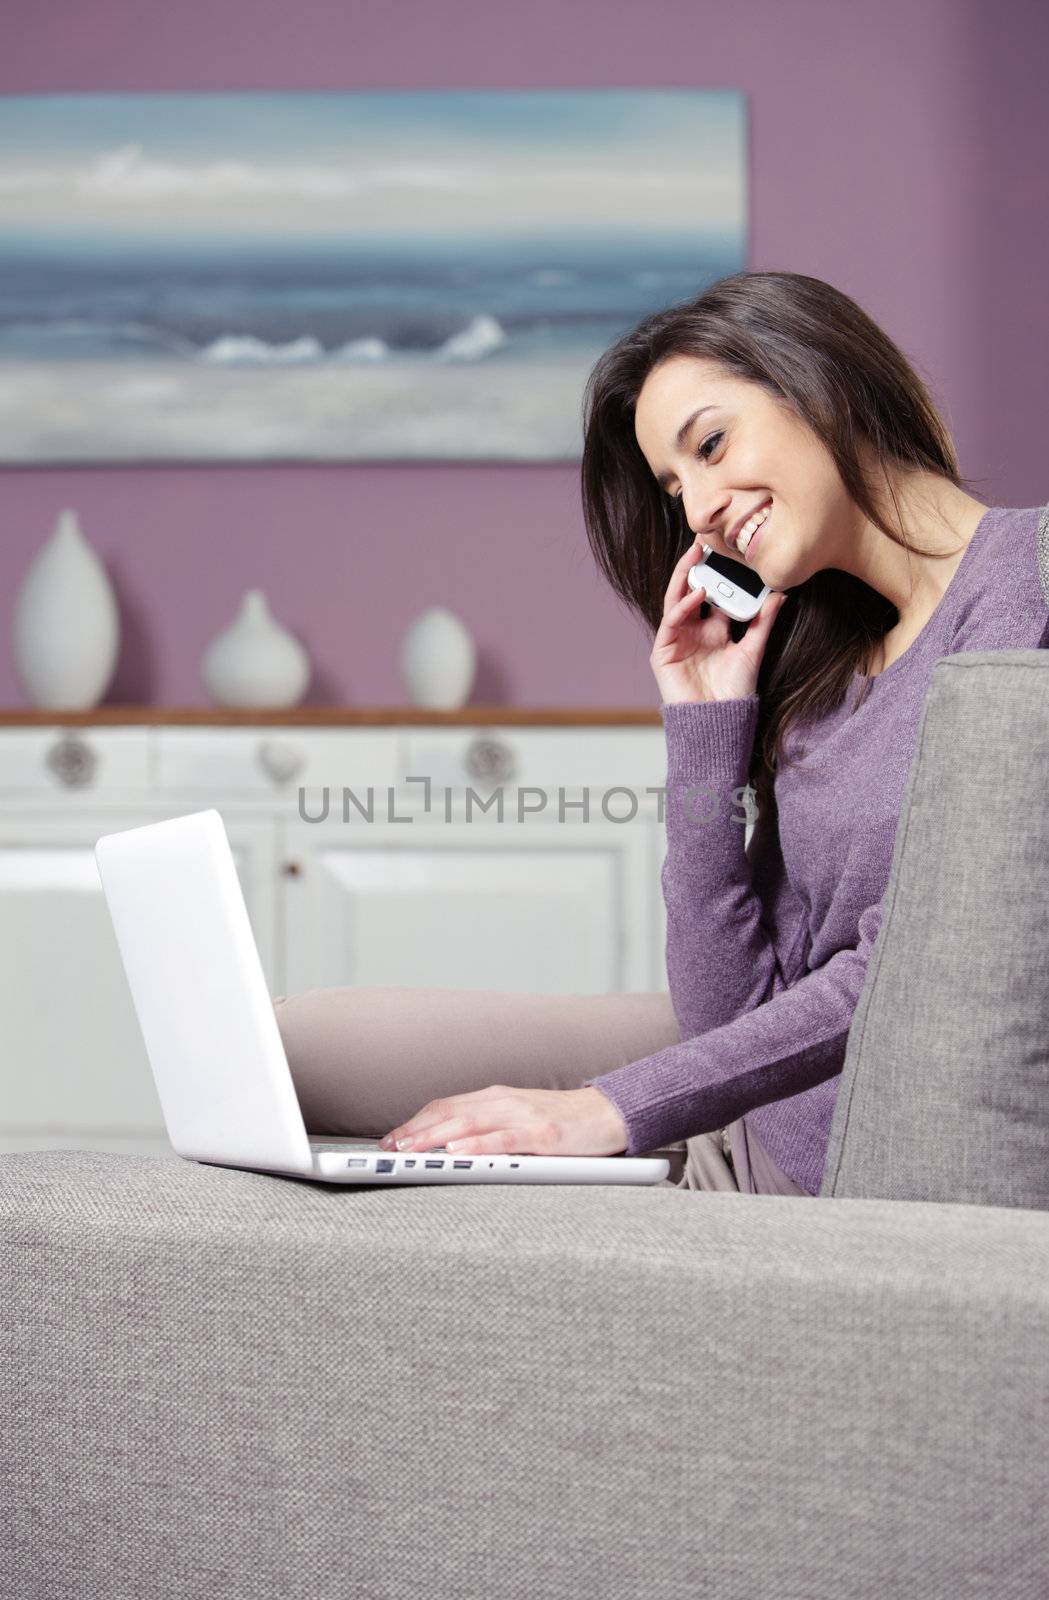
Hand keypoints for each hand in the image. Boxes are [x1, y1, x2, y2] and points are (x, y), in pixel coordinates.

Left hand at [378, 1084, 628, 1156]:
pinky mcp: (544, 1134)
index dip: (415, 1122)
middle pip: (449, 1112)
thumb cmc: (564, 1122)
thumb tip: (450, 1144)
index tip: (390, 1139)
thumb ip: (490, 1126)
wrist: (610, 1114)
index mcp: (497, 1098)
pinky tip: (458, 1150)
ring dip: (434, 1136)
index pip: (445, 1105)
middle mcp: (505, 1102)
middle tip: (388, 1148)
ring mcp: (524, 1116)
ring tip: (410, 1149)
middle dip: (415, 1130)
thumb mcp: (520, 1119)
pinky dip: (478, 1144)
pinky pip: (505, 1139)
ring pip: (469, 1123)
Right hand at [651, 539, 788, 703]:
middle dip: (696, 566)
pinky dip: (682, 606)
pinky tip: (697, 594)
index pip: (714, 594)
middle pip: (691, 591)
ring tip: (696, 554)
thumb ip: (763, 623)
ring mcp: (677, 640)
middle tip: (704, 539)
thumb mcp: (753, 651)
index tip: (728, 550)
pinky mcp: (663, 652)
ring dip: (684, 576)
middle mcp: (694, 632)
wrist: (718, 722)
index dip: (719, 574)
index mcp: (714, 631)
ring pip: (676, 599)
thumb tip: (780, 594)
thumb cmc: (734, 693)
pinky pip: (670, 622)